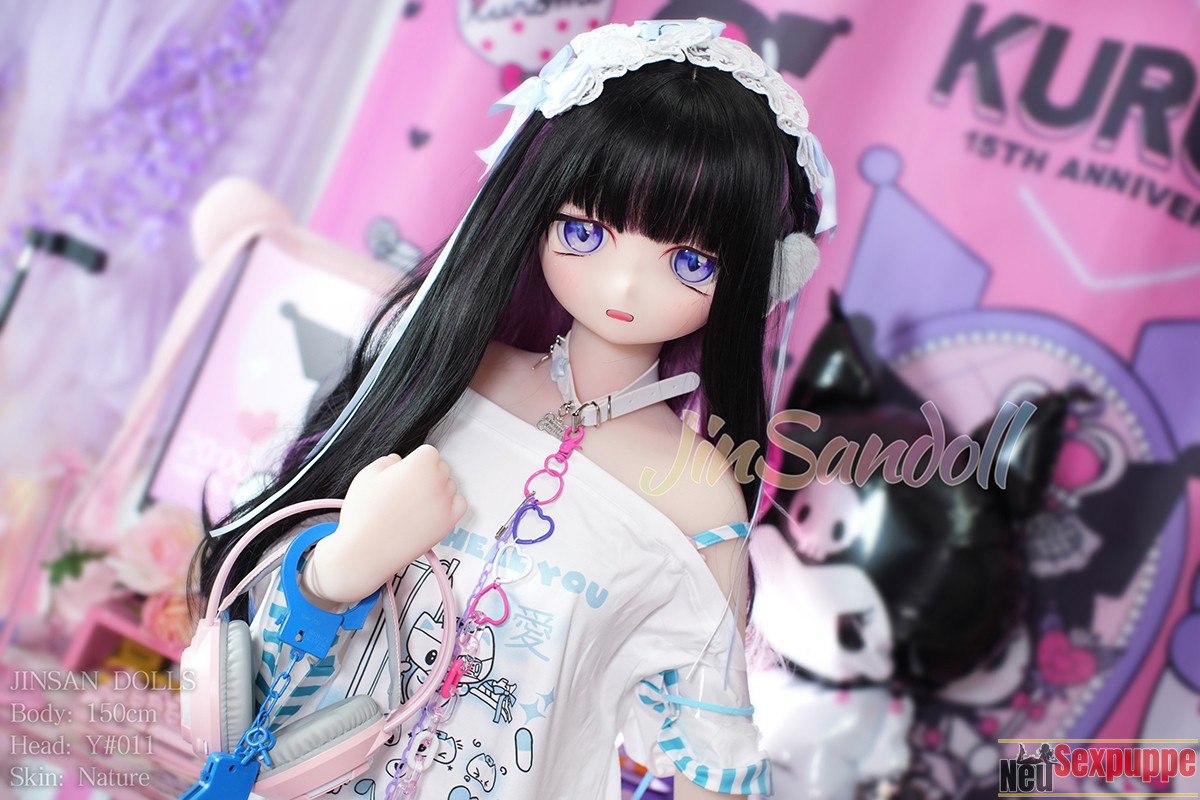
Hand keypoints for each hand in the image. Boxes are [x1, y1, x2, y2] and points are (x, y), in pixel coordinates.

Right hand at [303, 445, 465, 604]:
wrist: (367, 550)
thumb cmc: (364, 514)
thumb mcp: (367, 475)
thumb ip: (387, 461)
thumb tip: (398, 461)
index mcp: (420, 464)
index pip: (429, 452)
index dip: (415, 461)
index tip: (406, 472)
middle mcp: (438, 480)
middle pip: (441, 468)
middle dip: (427, 474)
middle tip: (408, 489)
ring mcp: (445, 502)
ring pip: (450, 485)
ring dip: (437, 489)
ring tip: (414, 504)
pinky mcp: (449, 522)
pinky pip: (459, 504)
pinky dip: (449, 504)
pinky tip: (431, 510)